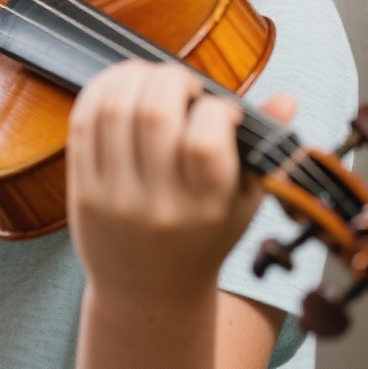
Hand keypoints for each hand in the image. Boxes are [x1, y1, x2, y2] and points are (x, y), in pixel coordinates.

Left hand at [66, 60, 294, 305]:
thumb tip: (285, 99)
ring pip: (114, 110)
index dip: (215, 107)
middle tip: (181, 83)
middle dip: (171, 78)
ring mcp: (114, 197)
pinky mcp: (82, 190)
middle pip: (155, 112)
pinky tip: (120, 85)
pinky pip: (82, 123)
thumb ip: (262, 149)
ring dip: (133, 76)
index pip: (205, 140)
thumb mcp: (243, 203)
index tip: (219, 109)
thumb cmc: (204, 238)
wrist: (148, 292)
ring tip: (150, 77)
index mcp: (206, 207)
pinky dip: (100, 90)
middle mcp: (158, 204)